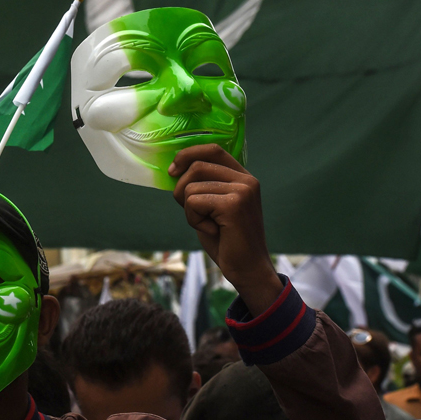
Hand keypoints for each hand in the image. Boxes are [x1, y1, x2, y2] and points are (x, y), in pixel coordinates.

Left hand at [170, 144, 282, 315]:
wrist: (247, 269)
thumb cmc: (227, 240)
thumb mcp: (212, 206)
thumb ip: (201, 186)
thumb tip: (174, 170)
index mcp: (243, 177)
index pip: (212, 150)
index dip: (188, 154)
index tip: (172, 170)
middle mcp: (246, 180)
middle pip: (196, 167)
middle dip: (181, 190)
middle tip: (193, 213)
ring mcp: (242, 190)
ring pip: (191, 187)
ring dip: (189, 211)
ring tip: (209, 224)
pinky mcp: (234, 204)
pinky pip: (193, 202)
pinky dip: (193, 219)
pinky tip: (212, 230)